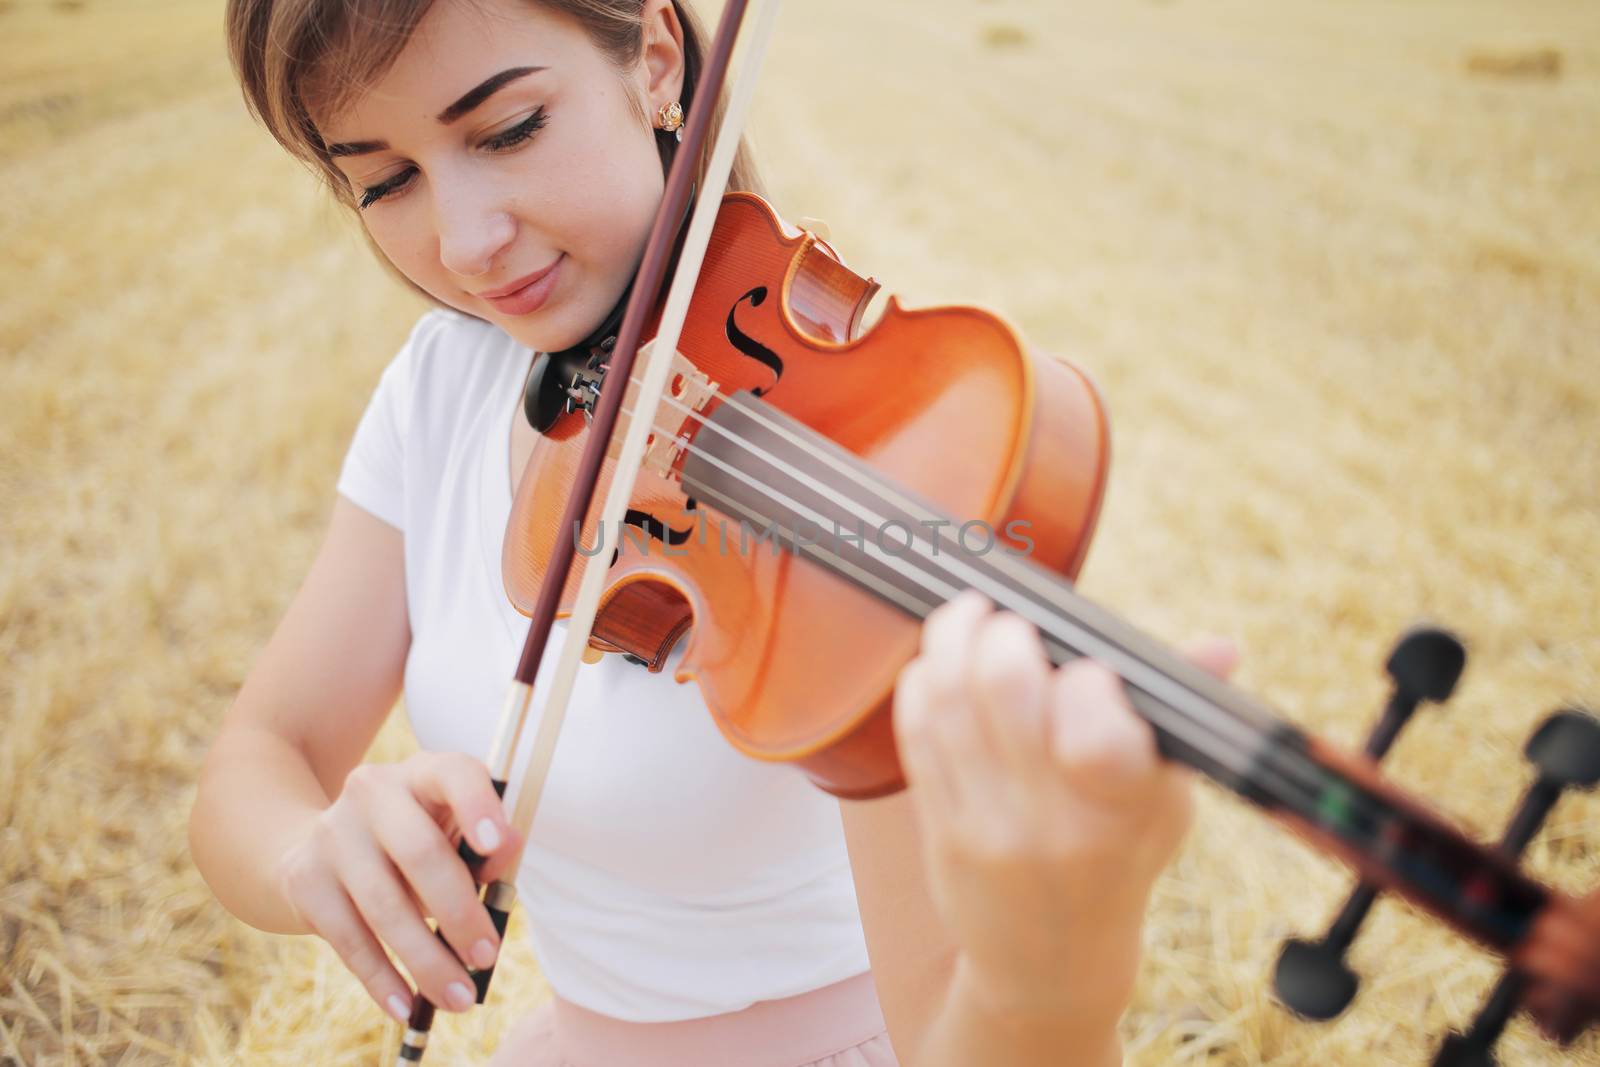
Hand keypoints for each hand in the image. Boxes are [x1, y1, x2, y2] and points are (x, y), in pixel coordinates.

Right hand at [271, 751, 523, 1021]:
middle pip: (420, 852)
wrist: (322, 847)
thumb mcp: (454, 832)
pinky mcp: (306, 879)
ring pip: (385, 905)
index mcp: (424, 772)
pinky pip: (348, 939)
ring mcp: (333, 834)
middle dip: (459, 912)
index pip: (454, 774)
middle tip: (487, 957)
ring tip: (459, 997)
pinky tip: (406, 1005)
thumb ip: (487, 844)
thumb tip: (508, 849)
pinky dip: (381, 978)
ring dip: (426, 960)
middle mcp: (373, 792)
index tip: (496, 845)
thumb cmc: (416, 841)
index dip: (477, 806)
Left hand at [892, 589, 1237, 1020]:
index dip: (1086, 679)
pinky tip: (939, 660)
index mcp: (1122, 812)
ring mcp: (988, 826)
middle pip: (1004, 689)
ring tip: (968, 616)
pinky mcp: (939, 830)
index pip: (1096, 728)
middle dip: (1004, 634)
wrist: (1051, 962)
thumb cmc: (1119, 859)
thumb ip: (1178, 720)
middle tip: (1010, 621)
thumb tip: (1218, 648)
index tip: (1088, 669)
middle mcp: (1051, 822)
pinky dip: (922, 682)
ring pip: (948, 701)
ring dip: (952, 640)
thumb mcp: (1165, 800)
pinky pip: (916, 733)